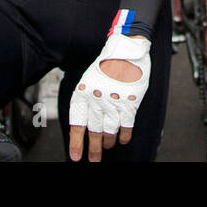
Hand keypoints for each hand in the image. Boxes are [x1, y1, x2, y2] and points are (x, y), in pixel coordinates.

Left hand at [68, 32, 150, 160]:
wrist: (126, 47)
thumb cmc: (107, 63)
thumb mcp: (89, 79)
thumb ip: (87, 99)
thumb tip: (84, 120)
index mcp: (83, 92)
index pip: (77, 124)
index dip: (76, 142)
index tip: (77, 156)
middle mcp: (96, 99)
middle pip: (94, 131)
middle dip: (93, 148)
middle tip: (94, 159)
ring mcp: (113, 101)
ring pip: (109, 130)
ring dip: (108, 141)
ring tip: (107, 145)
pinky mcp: (129, 100)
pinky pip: (126, 124)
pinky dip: (124, 134)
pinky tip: (122, 139)